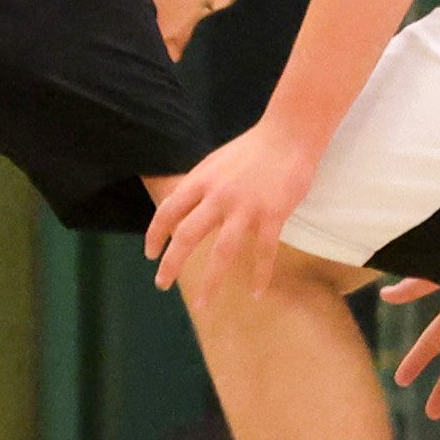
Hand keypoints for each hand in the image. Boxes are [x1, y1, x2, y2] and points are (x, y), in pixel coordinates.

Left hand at [143, 118, 321, 294]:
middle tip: (161, 284)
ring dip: (210, 282)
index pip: (168, 211)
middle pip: (187, 236)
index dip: (155, 234)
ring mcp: (246, 207)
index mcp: (201, 180)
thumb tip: (181, 206)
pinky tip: (257, 294)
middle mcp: (218, 196)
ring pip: (222, 252)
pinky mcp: (273, 213)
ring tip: (202, 305)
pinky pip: (264, 252)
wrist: (289, 133)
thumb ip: (200, 185)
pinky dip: (260, 275)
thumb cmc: (253, 148)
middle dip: (171, 263)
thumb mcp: (215, 162)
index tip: (149, 254)